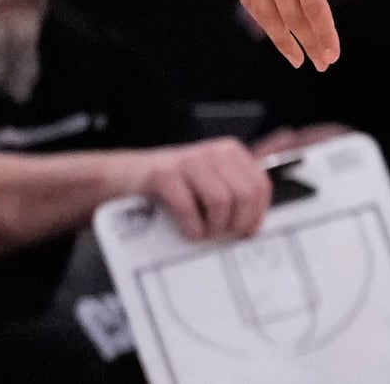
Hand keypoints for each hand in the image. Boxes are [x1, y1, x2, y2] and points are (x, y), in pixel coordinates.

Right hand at [127, 138, 272, 241]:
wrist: (128, 175)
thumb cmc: (174, 184)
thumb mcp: (209, 180)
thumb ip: (232, 193)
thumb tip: (253, 226)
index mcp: (231, 153)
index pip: (260, 185)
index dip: (257, 213)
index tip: (247, 231)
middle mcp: (213, 152)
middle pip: (244, 195)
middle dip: (237, 223)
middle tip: (222, 236)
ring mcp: (188, 162)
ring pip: (221, 201)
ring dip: (215, 227)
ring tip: (204, 233)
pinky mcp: (163, 175)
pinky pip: (188, 207)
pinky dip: (192, 227)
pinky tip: (189, 233)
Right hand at [231, 0, 371, 68]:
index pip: (312, 4)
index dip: (324, 32)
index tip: (333, 54)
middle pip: (289, 13)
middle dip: (307, 41)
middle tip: (322, 62)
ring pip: (264, 10)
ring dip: (281, 37)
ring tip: (296, 57)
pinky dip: (261, 16)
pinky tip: (274, 29)